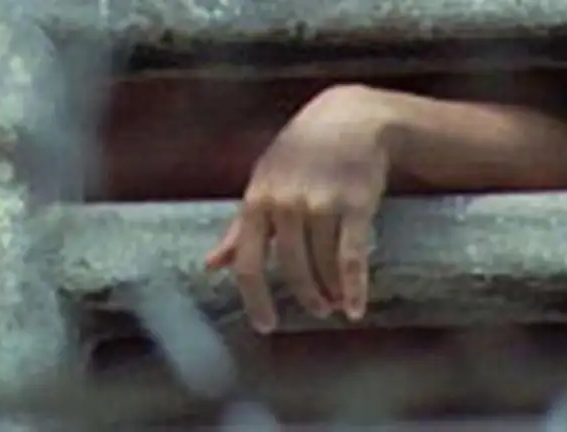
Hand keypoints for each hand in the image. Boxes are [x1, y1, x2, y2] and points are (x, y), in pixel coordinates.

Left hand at [204, 85, 396, 332]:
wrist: (351, 117)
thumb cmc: (300, 154)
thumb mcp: (264, 182)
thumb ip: (240, 228)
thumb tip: (211, 265)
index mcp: (257, 200)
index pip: (249, 262)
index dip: (255, 299)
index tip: (265, 325)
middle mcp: (286, 203)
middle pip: (292, 268)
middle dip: (305, 296)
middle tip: (316, 310)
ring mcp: (321, 202)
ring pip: (323, 265)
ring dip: (331, 292)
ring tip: (336, 304)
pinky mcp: (355, 203)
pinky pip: (352, 257)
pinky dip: (355, 287)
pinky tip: (356, 308)